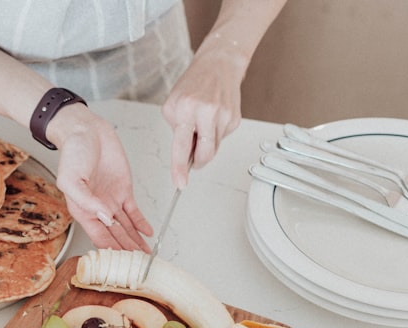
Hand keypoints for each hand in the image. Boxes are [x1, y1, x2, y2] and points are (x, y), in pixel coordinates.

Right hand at [50, 109, 152, 251]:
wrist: (85, 130)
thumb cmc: (72, 153)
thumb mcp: (71, 178)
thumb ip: (86, 200)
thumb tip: (104, 217)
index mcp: (82, 210)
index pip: (100, 237)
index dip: (112, 251)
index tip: (123, 263)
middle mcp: (98, 209)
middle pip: (115, 236)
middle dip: (127, 251)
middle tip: (140, 264)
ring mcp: (111, 200)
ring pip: (126, 228)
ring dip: (135, 242)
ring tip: (145, 255)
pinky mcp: (123, 190)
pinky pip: (134, 212)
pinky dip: (141, 223)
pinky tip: (147, 234)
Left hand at [162, 48, 247, 188]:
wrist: (218, 64)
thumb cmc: (193, 84)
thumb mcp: (173, 105)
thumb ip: (177, 131)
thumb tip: (185, 156)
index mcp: (186, 109)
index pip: (181, 146)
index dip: (180, 168)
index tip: (180, 184)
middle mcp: (206, 113)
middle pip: (204, 155)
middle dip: (197, 162)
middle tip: (192, 159)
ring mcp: (223, 116)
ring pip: (213, 148)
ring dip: (205, 144)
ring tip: (202, 124)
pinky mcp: (234, 119)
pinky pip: (221, 138)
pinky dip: (214, 133)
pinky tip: (213, 117)